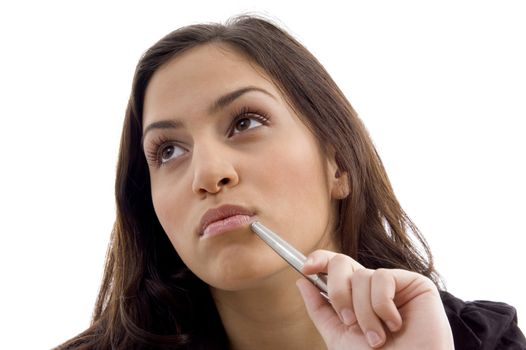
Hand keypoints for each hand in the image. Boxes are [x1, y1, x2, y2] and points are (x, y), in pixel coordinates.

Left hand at [296, 250, 453, 349]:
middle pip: (341, 262)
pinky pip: (383, 278)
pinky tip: (395, 324)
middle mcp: (372, 287)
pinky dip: (382, 306)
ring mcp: (394, 284)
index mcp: (355, 296)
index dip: (319, 260)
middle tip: (349, 321)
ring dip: (364, 312)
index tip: (306, 270)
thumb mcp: (338, 335)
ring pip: (361, 275)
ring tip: (376, 337)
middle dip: (338, 292)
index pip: (334, 266)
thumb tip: (302, 281)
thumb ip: (320, 308)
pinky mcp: (415, 284)